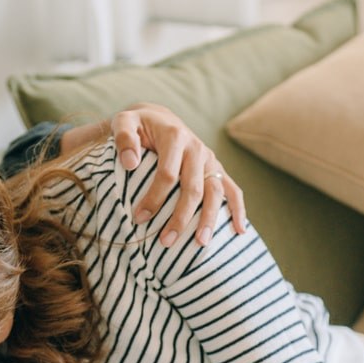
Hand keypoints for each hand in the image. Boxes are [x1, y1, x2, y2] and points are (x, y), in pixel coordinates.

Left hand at [109, 102, 248, 248]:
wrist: (159, 119)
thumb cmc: (138, 126)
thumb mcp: (124, 122)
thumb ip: (123, 138)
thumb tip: (130, 163)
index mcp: (175, 137)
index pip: (167, 173)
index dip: (154, 198)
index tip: (140, 218)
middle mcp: (197, 148)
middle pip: (193, 188)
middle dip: (180, 217)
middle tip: (166, 241)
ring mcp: (210, 160)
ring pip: (215, 192)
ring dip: (209, 219)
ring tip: (201, 243)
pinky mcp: (217, 169)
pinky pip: (233, 190)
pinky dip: (238, 210)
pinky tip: (239, 231)